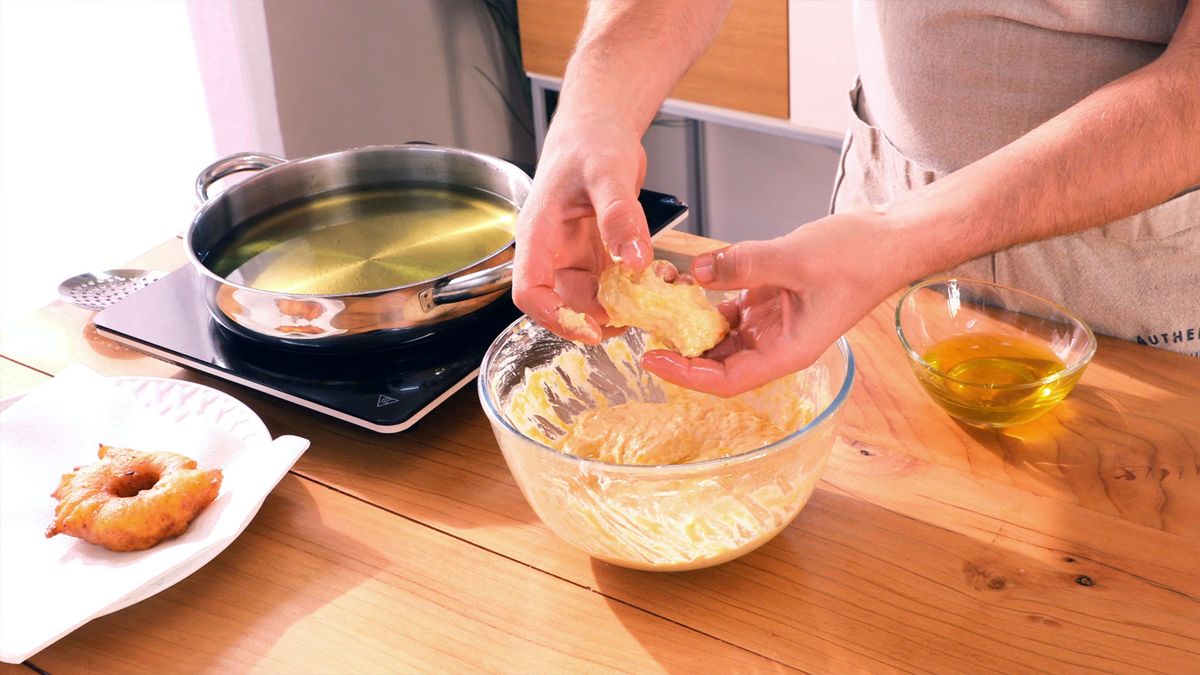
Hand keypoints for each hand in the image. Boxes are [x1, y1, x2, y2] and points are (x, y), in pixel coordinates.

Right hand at [512, 110, 653, 343]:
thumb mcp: (607, 172)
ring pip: (595, 297)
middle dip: (603, 314)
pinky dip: (637, 287)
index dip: (554, 317)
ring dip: (624, 303)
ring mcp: (577, 254)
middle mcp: (553, 251)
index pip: (529, 290)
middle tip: (644, 313)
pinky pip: (615, 283)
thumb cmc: (591, 140)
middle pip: (567, 301)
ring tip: (658, 292)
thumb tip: (633, 260)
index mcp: (539, 234)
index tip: (590, 331)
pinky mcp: (599, 253)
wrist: (600, 126)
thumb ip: (618, 216)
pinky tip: (660, 277)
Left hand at [641, 209, 902, 396]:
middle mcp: (775, 345)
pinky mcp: (768, 301)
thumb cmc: (858, 258)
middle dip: (680, 349)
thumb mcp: (796, 257)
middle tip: (643, 327)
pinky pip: (726, 308)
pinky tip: (682, 280)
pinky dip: (704, 297)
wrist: (890, 239)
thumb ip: (743, 264)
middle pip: (717, 363)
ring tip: (657, 300)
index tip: (653, 359)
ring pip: (718, 336)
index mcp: (787, 352)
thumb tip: (696, 271)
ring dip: (688, 321)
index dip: (687, 375)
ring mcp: (771, 324)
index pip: (726, 380)